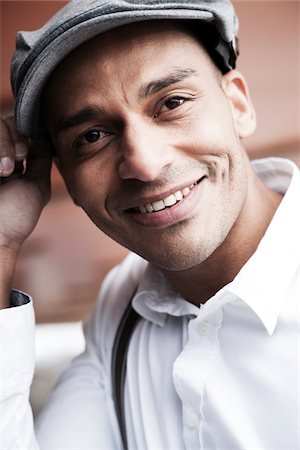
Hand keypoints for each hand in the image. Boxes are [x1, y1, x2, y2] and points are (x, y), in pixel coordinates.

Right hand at [0, 116, 51, 306]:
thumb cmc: (16, 217)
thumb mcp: (37, 186)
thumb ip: (41, 161)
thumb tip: (46, 138)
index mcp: (12, 162)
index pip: (21, 130)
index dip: (29, 130)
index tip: (32, 146)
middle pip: (6, 121)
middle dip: (17, 134)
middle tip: (20, 155)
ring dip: (5, 142)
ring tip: (6, 169)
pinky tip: (0, 170)